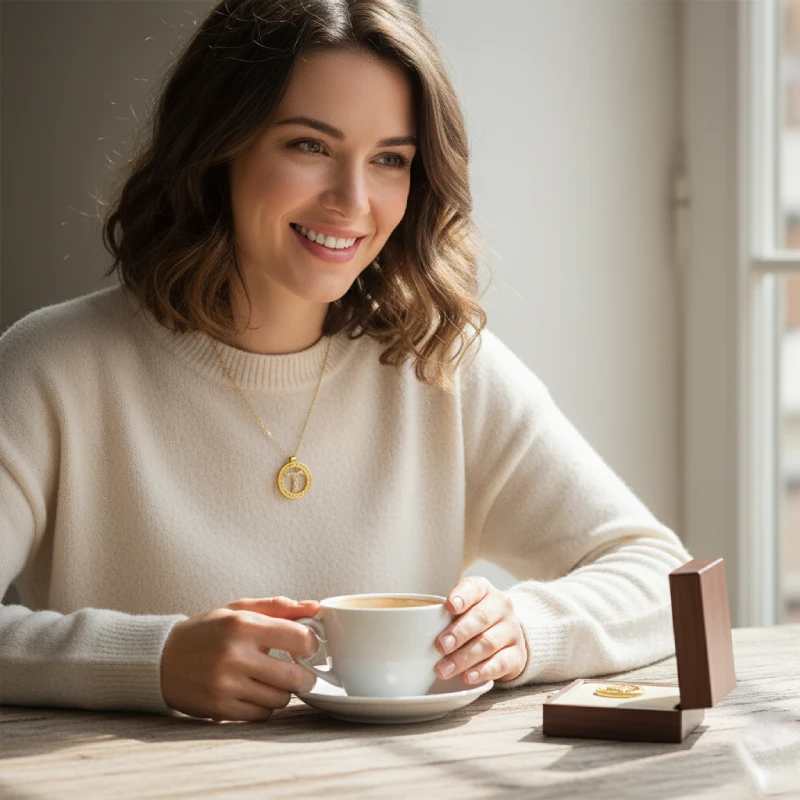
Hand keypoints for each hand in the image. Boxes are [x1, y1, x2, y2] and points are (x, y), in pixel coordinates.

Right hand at [161, 596, 320, 721]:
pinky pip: (262, 714)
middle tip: (300, 671)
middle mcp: (235, 656)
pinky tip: (255, 692)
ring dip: (283, 691)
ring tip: (271, 679)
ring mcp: (226, 685)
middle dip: (304, 675)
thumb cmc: (206, 630)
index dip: (310, 644)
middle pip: (294, 676)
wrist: (161, 659)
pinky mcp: (220, 709)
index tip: (306, 646)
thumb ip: (279, 607)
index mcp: (243, 625)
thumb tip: (316, 608)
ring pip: (280, 699)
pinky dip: (265, 705)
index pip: (299, 639)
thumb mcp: (238, 609)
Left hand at [434, 577, 526, 684]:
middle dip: (459, 632)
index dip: (462, 596)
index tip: (449, 606)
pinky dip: (482, 671)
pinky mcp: (517, 655)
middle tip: (440, 646)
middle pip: (481, 618)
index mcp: (483, 591)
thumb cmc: (473, 620)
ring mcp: (511, 631)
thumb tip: (414, 630)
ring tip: (443, 670)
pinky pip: (501, 663)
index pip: (473, 588)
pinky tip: (467, 677)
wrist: (507, 636)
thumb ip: (444, 615)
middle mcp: (501, 607)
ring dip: (464, 658)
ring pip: (488, 643)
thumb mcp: (461, 610)